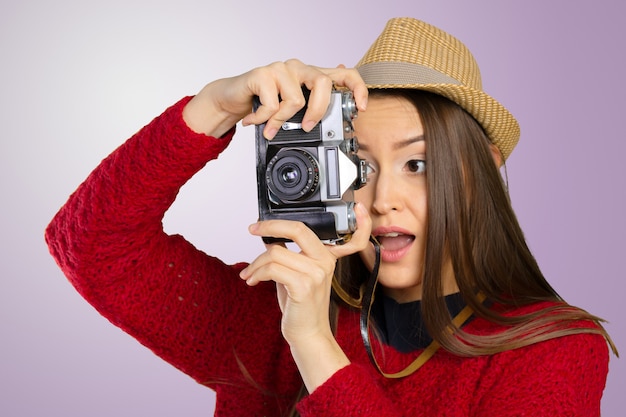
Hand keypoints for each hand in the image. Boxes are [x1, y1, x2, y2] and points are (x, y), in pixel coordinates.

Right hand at [182, 59, 367, 138]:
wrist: (231, 98)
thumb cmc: (263, 103)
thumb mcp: (292, 109)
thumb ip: (312, 106)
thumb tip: (336, 113)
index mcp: (310, 75)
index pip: (344, 74)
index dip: (357, 89)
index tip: (360, 108)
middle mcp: (298, 68)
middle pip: (323, 83)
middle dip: (318, 111)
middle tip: (306, 126)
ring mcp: (280, 69)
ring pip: (296, 100)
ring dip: (281, 121)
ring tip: (270, 126)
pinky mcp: (262, 74)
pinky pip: (272, 106)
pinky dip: (264, 120)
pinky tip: (255, 120)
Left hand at [239, 203, 371, 391]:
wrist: (309, 334)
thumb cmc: (301, 306)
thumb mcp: (297, 274)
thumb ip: (289, 255)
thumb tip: (271, 239)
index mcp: (326, 256)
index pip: (304, 227)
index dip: (279, 222)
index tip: (260, 224)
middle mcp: (324, 262)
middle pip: (296, 230)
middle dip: (269, 227)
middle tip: (252, 230)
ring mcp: (315, 274)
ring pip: (276, 253)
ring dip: (256, 263)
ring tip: (250, 274)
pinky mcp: (303, 287)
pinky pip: (272, 269)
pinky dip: (257, 273)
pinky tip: (253, 281)